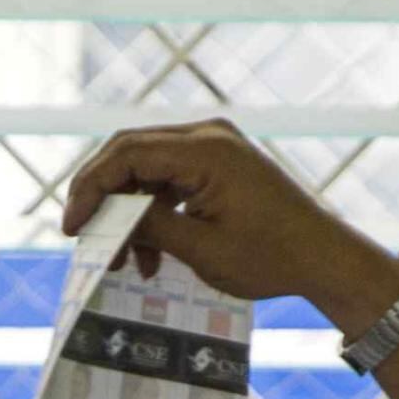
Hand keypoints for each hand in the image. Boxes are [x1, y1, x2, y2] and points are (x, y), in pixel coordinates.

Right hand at [57, 121, 393, 317]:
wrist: (327, 260)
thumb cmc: (272, 258)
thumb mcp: (201, 248)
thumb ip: (147, 226)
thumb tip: (103, 220)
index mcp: (206, 150)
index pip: (125, 154)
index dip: (90, 189)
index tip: (72, 229)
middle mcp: (209, 136)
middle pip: (130, 153)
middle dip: (102, 197)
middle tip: (82, 237)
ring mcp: (216, 147)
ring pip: (147, 168)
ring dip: (128, 212)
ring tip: (120, 262)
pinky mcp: (221, 164)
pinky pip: (170, 179)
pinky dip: (153, 213)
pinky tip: (150, 257)